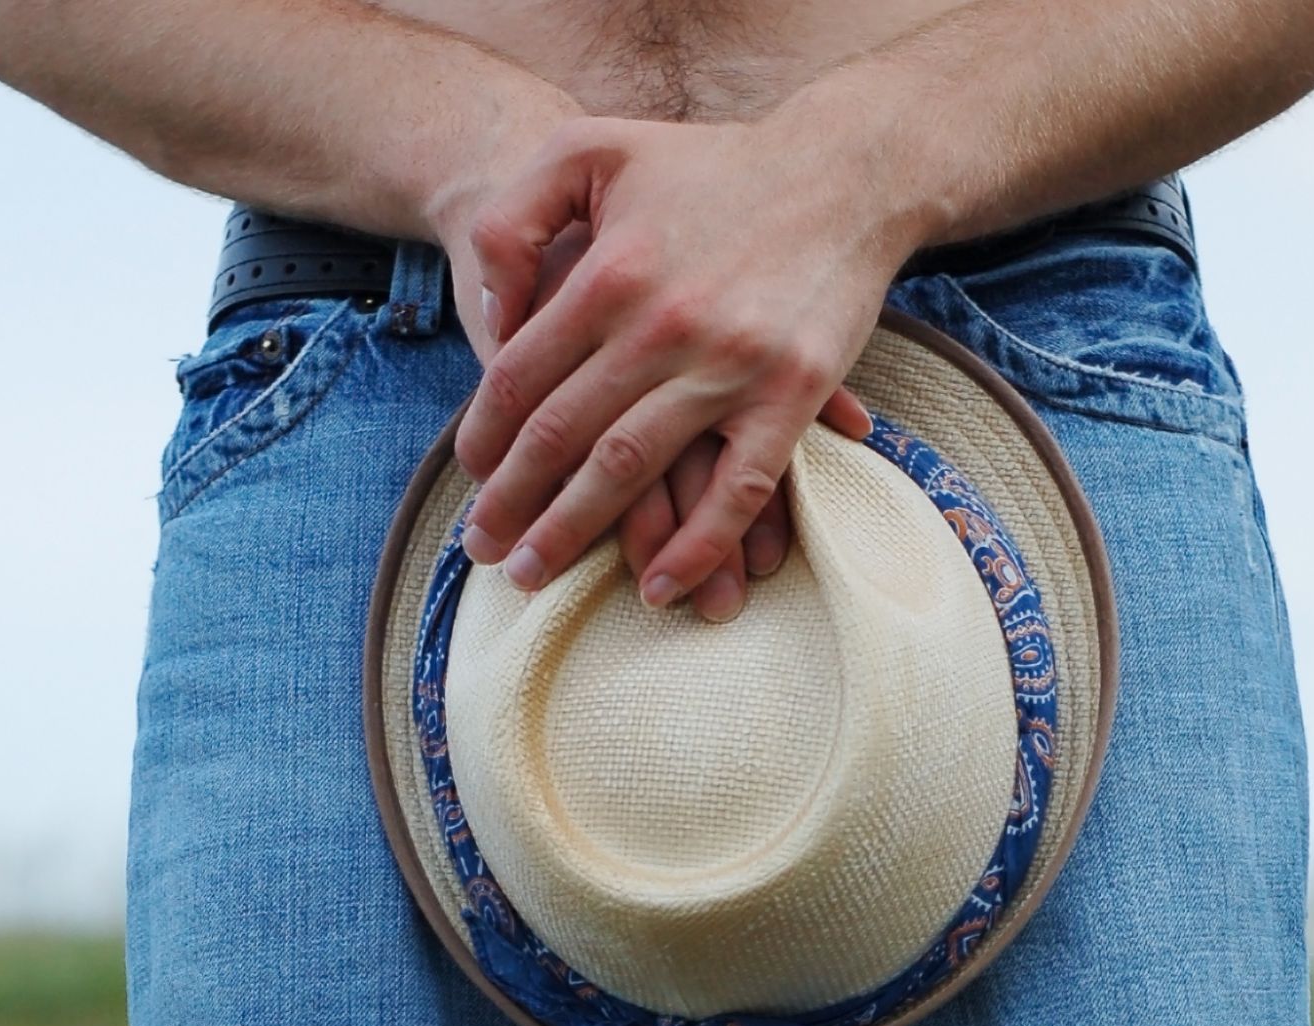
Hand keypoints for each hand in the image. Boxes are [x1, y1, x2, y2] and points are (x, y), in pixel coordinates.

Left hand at [446, 115, 921, 613]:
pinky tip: (657, 587)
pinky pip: (738, 489)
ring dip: (572, 533)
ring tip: (530, 574)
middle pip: (561, 436)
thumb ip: (516, 217)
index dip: (484, 437)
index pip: (520, 378)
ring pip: (630, 471)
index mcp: (607, 273)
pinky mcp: (791, 394)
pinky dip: (697, 545)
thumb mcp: (590, 149)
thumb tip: (494, 314)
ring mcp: (729, 366)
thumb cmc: (710, 164)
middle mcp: (660, 326)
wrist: (845, 169)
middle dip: (510, 502)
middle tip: (479, 548)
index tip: (469, 477)